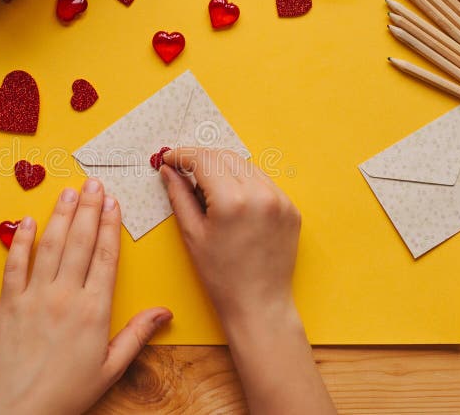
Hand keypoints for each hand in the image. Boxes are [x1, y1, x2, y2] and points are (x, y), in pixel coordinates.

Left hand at [0, 179, 171, 414]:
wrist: (20, 408)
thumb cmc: (67, 391)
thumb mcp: (111, 367)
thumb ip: (137, 335)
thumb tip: (164, 312)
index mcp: (94, 310)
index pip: (104, 256)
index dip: (109, 225)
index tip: (113, 202)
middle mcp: (65, 295)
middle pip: (79, 241)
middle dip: (88, 208)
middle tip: (92, 183)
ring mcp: (35, 296)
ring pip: (50, 245)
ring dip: (60, 215)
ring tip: (68, 191)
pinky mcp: (9, 302)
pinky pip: (15, 263)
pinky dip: (21, 239)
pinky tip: (28, 219)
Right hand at [160, 148, 300, 325]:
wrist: (259, 304)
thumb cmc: (221, 276)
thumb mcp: (192, 234)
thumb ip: (179, 195)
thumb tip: (168, 170)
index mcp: (231, 200)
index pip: (203, 159)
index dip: (182, 155)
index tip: (169, 158)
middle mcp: (260, 193)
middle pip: (224, 156)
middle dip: (201, 159)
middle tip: (183, 170)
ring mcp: (280, 200)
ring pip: (245, 165)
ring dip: (223, 168)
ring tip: (207, 188)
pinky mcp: (291, 208)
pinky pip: (263, 182)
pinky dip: (244, 182)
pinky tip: (231, 199)